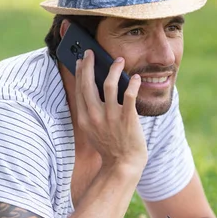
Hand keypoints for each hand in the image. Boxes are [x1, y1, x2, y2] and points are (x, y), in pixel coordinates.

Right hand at [75, 50, 147, 170]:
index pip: (80, 89)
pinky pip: (130, 95)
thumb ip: (90, 112)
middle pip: (89, 83)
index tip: (82, 60)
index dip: (80, 72)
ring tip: (119, 60)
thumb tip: (94, 90)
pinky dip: (133, 83)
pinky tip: (136, 77)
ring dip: (114, 69)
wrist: (122, 165)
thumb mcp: (92, 130)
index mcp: (84, 118)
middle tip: (92, 52)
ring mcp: (111, 117)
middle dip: (90, 64)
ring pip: (109, 85)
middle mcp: (94, 116)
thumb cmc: (109, 146)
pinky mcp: (127, 119)